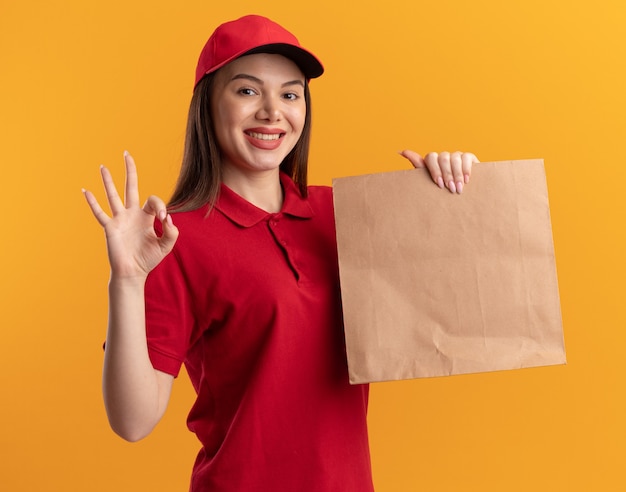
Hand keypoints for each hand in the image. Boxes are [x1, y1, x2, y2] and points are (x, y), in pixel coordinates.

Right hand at [83, 151, 178, 278]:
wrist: (133, 272)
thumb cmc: (149, 259)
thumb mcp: (166, 245)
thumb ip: (171, 232)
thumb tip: (167, 217)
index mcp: (146, 216)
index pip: (152, 200)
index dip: (159, 206)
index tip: (163, 219)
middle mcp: (132, 214)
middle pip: (131, 187)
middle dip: (130, 171)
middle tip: (127, 154)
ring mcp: (120, 219)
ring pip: (113, 196)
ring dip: (108, 181)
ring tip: (103, 166)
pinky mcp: (110, 227)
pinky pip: (100, 213)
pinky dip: (92, 202)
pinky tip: (85, 191)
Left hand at [399, 150, 479, 193]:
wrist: (460, 195)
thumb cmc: (441, 190)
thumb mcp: (428, 180)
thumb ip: (418, 165)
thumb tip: (400, 151)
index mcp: (433, 161)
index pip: (431, 157)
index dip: (435, 170)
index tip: (439, 184)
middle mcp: (444, 156)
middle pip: (443, 158)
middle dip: (447, 175)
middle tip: (450, 189)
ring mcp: (456, 155)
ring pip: (455, 158)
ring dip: (456, 175)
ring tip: (458, 188)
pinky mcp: (469, 157)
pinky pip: (466, 158)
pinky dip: (466, 170)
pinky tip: (466, 180)